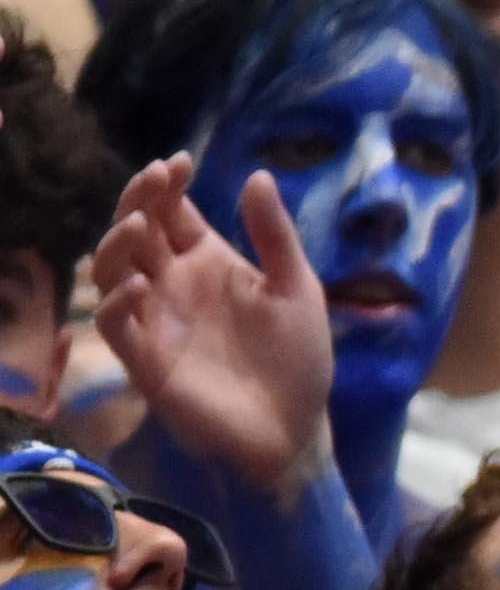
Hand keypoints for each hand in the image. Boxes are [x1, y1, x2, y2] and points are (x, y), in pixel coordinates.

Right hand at [89, 157, 331, 494]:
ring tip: (141, 225)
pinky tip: (139, 286)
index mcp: (206, 262)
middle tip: (153, 180)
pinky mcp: (146, 361)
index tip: (177, 162)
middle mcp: (171, 284)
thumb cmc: (296, 356)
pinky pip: (115, 328)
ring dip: (118, 245)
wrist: (296, 426)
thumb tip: (259, 175)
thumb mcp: (297, 288)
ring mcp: (155, 320)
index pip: (171, 213)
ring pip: (112, 273)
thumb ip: (275, 236)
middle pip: (135, 233)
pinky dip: (117, 304)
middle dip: (137, 202)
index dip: (166, 186)